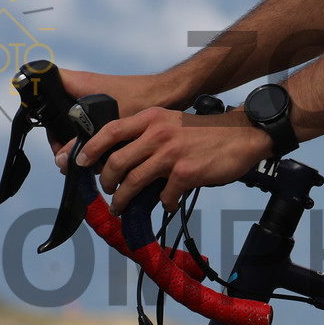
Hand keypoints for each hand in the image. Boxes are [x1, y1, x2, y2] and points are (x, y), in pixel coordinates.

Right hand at [49, 69, 173, 168]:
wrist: (170, 94)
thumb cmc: (144, 99)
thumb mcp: (110, 124)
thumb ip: (84, 142)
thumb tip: (62, 160)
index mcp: (78, 83)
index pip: (42, 81)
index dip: (36, 100)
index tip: (39, 122)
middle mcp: (81, 88)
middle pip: (54, 111)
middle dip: (59, 135)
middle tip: (65, 155)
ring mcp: (91, 99)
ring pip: (70, 121)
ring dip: (75, 141)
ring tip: (84, 160)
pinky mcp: (102, 109)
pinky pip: (86, 125)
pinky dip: (89, 140)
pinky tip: (98, 156)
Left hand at [74, 107, 274, 213]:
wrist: (242, 135)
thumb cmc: (205, 132)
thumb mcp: (172, 122)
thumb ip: (148, 135)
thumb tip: (122, 161)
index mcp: (152, 118)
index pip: (111, 129)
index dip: (91, 147)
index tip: (81, 162)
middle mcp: (158, 133)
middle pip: (116, 161)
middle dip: (106, 182)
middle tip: (108, 190)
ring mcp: (172, 153)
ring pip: (133, 182)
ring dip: (122, 200)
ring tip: (121, 206)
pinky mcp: (186, 172)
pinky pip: (164, 196)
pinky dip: (164, 203)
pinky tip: (169, 203)